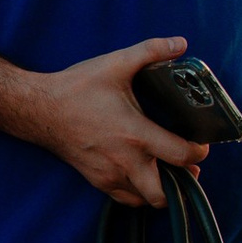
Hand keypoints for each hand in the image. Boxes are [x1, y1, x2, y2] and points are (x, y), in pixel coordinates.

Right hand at [22, 35, 208, 203]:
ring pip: (146, 200)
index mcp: (135, 133)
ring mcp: (110, 174)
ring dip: (162, 189)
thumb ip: (151, 51)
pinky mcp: (97, 181)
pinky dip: (140, 192)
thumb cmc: (77, 88)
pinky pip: (127, 199)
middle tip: (187, 166)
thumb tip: (181, 43)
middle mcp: (125, 160)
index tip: (200, 143)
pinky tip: (144, 175)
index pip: (181, 155)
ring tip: (168, 170)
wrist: (40, 109)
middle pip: (164, 194)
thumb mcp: (116, 63)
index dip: (199, 152)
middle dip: (182, 184)